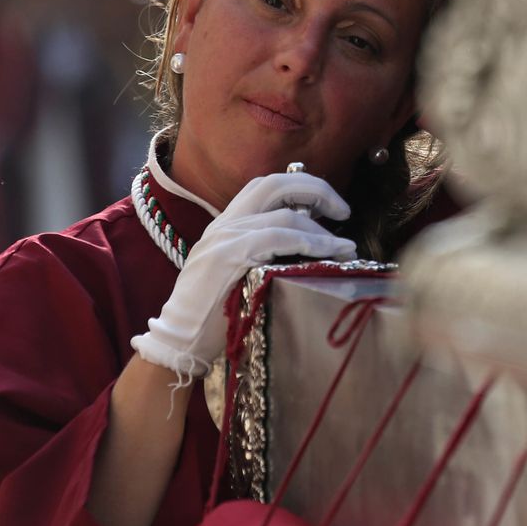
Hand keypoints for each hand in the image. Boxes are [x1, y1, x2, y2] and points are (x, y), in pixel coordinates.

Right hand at [131, 172, 356, 375]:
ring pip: (284, 214)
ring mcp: (225, 238)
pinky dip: (311, 243)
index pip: (265, 186)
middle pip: (275, 184)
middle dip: (316, 190)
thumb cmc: (213, 315)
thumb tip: (308, 248)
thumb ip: (262, 254)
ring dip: (322, 229)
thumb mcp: (237, 273)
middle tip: (344, 210)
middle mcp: (224, 224)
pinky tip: (330, 253)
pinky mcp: (229, 257)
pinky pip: (278, 238)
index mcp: (225, 224)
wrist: (180, 341)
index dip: (301, 186)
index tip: (329, 205)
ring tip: (346, 247)